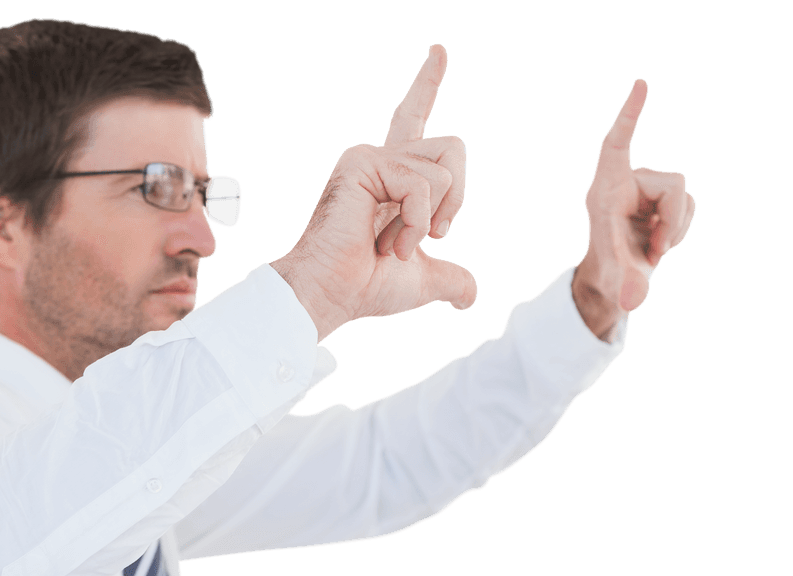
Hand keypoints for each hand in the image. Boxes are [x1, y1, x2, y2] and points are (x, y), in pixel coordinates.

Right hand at [270, 44, 476, 341]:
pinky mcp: (363, 163)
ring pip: (444, 168)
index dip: (427, 84)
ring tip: (392, 246)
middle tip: (430, 236)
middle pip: (454, 147)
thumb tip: (469, 298)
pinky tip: (387, 243)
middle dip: (456, 200)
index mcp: (393, 177)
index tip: (438, 50)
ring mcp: (370, 158)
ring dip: (428, 221)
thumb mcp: (422, 281)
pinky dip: (415, 224)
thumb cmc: (365, 288)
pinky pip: (422, 185)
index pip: (413, 119)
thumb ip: (449, 278)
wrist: (333, 296)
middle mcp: (381, 160)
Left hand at [573, 79, 696, 340]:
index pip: (616, 145)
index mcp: (605, 190)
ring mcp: (646, 189)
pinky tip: (662, 243)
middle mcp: (626, 183)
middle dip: (673, 220)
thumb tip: (634, 302)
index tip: (641, 85)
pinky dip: (679, 229)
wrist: (614, 278)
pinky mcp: (662, 197)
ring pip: (682, 196)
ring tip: (654, 249)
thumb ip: (628, 287)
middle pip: (671, 183)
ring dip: (674, 229)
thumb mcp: (618, 281)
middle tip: (659, 250)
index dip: (629, 116)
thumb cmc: (608, 272)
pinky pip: (687, 205)